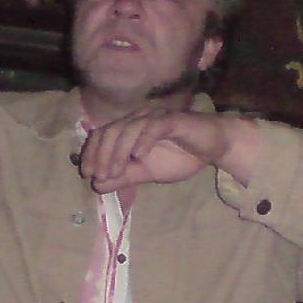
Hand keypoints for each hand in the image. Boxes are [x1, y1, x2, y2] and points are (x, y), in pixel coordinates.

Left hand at [79, 110, 232, 192]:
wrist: (214, 146)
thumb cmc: (181, 156)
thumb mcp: (148, 172)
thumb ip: (124, 177)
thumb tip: (97, 185)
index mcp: (130, 129)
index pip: (103, 134)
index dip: (92, 153)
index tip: (87, 174)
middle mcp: (139, 118)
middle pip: (112, 130)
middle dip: (102, 154)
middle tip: (100, 175)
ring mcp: (155, 117)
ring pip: (129, 128)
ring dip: (119, 151)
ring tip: (115, 172)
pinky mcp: (173, 120)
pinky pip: (154, 126)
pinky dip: (144, 139)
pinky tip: (139, 156)